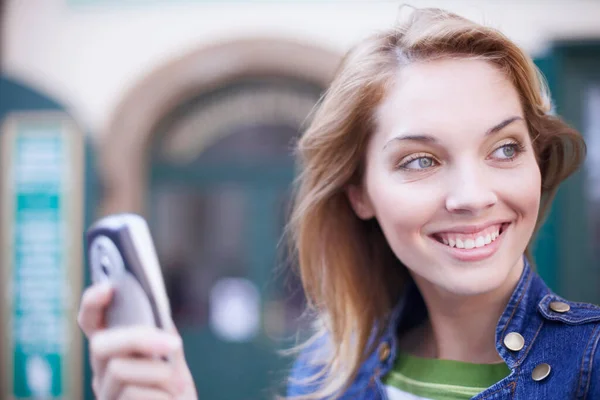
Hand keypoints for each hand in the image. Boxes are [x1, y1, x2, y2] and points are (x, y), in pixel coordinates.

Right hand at [77, 283, 197, 398]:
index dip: (93, 303)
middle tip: (174, 343)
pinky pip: (134, 395)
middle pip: (101, 344)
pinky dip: (161, 396)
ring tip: (178, 387)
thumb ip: (162, 333)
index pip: (91, 322)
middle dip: (139, 338)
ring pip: (119, 370)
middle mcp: (102, 372)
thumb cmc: (175, 389)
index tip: (109, 287)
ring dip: (159, 374)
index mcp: (115, 351)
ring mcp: (105, 394)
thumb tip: (157, 303)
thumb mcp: (172, 357)